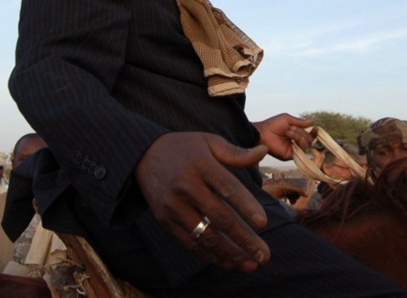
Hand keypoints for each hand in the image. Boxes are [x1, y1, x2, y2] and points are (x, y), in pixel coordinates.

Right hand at [134, 132, 269, 271]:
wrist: (141, 155)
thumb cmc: (184, 148)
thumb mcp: (208, 141)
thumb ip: (235, 152)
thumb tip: (263, 151)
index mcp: (201, 165)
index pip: (227, 188)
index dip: (246, 206)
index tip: (263, 223)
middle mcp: (186, 186)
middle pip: (219, 217)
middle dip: (244, 239)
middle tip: (264, 255)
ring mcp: (173, 206)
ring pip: (205, 236)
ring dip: (230, 254)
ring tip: (251, 264)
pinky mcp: (165, 221)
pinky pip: (190, 243)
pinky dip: (210, 255)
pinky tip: (229, 262)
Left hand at [254, 113, 312, 159]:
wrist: (263, 132)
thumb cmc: (273, 125)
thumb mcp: (287, 119)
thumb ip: (300, 122)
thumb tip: (313, 121)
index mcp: (295, 135)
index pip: (308, 136)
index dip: (313, 133)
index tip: (316, 128)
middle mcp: (295, 143)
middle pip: (308, 140)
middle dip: (302, 132)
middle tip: (291, 128)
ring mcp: (293, 150)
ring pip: (305, 144)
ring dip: (298, 135)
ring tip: (288, 132)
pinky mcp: (290, 156)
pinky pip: (301, 150)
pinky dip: (298, 142)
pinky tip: (291, 136)